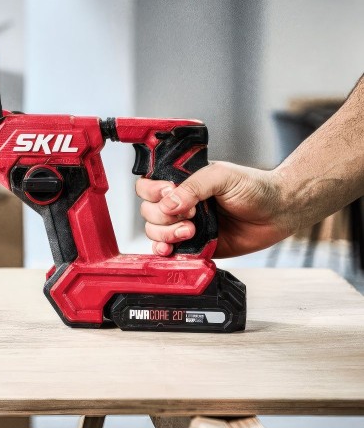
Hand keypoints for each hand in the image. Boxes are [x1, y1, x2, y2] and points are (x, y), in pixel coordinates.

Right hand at [136, 162, 292, 257]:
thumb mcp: (222, 176)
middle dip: (162, 216)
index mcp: (182, 182)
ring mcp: (185, 225)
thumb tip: (168, 203)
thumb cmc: (254, 187)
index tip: (169, 194)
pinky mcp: (194, 245)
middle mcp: (180, 203)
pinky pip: (169, 251)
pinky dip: (165, 251)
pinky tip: (172, 249)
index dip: (153, 193)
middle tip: (190, 214)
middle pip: (148, 212)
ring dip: (166, 234)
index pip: (148, 187)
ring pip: (155, 232)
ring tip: (191, 231)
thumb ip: (193, 186)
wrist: (278, 213)